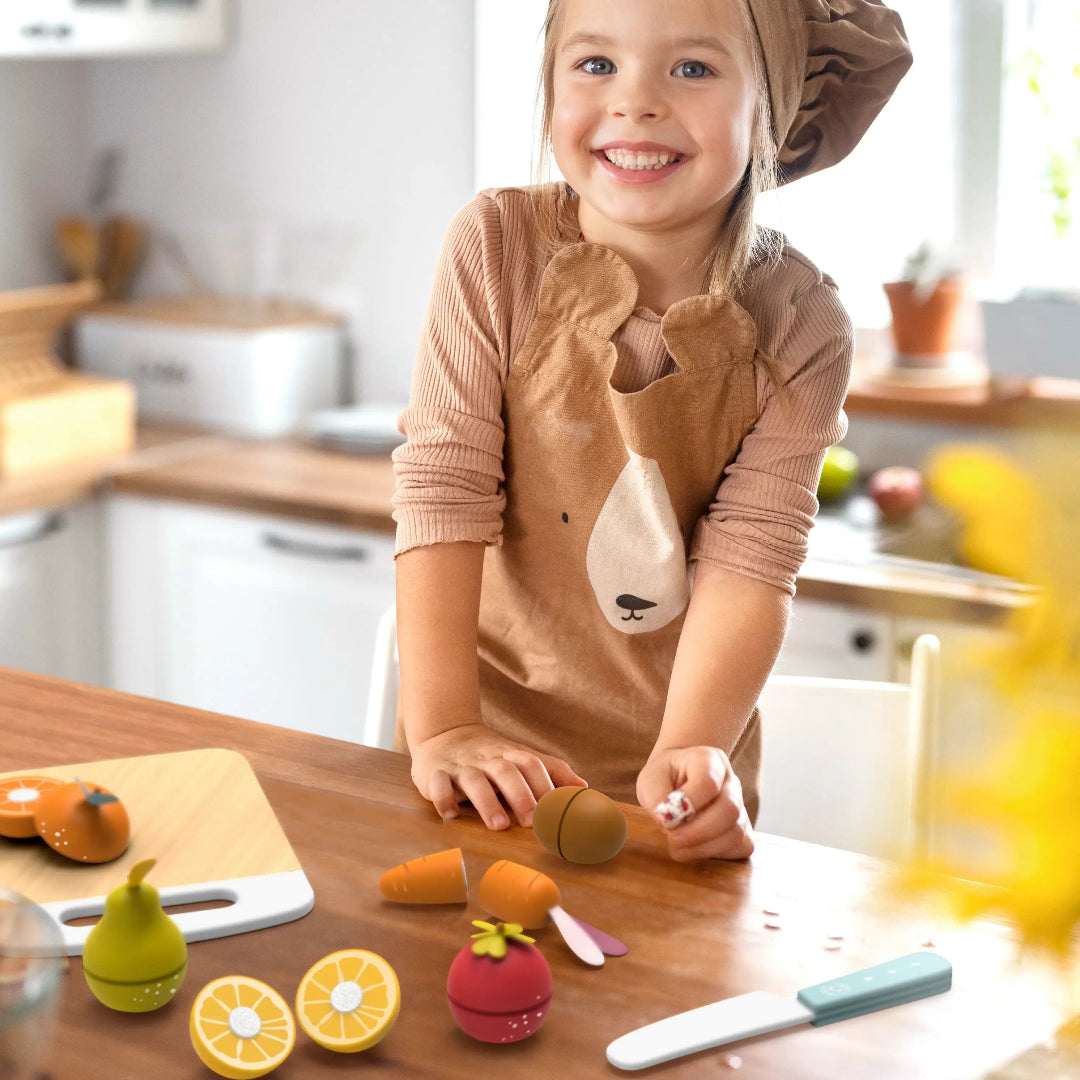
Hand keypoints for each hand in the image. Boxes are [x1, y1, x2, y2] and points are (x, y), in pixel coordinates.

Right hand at [409, 724, 586, 829]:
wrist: (444, 733)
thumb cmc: (490, 755)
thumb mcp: (520, 758)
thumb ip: (550, 771)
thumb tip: (583, 789)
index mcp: (509, 754)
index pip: (531, 763)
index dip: (545, 784)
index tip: (556, 810)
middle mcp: (486, 758)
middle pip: (506, 770)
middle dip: (520, 795)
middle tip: (532, 822)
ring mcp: (460, 765)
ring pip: (473, 779)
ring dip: (486, 801)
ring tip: (499, 825)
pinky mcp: (433, 772)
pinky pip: (437, 783)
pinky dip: (443, 798)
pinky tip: (450, 815)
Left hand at [637, 746, 753, 861]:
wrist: (677, 781)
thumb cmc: (664, 778)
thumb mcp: (650, 779)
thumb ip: (655, 796)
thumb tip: (668, 821)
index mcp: (709, 760)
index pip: (708, 782)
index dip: (690, 802)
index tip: (667, 816)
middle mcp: (731, 782)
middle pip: (730, 809)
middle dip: (698, 831)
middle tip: (672, 839)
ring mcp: (741, 806)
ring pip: (736, 832)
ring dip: (704, 847)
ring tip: (677, 847)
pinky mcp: (744, 830)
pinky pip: (741, 846)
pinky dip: (717, 854)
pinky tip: (695, 849)